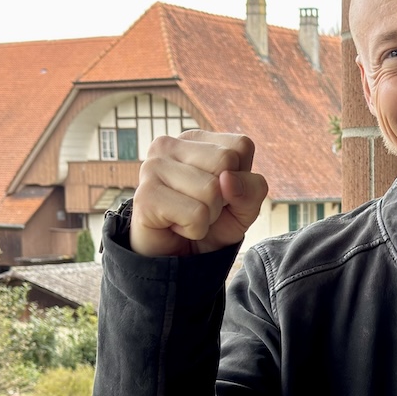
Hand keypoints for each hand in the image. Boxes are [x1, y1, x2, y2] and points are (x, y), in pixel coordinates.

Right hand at [130, 130, 268, 256]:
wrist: (178, 256)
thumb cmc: (212, 223)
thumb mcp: (246, 205)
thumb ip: (252, 188)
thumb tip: (228, 179)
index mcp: (195, 139)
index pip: (241, 146)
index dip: (241, 177)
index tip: (221, 191)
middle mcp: (168, 145)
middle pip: (226, 162)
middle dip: (224, 196)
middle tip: (203, 206)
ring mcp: (152, 168)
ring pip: (211, 191)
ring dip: (209, 216)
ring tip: (188, 216)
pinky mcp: (145, 197)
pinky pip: (195, 216)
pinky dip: (195, 229)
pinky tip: (176, 225)